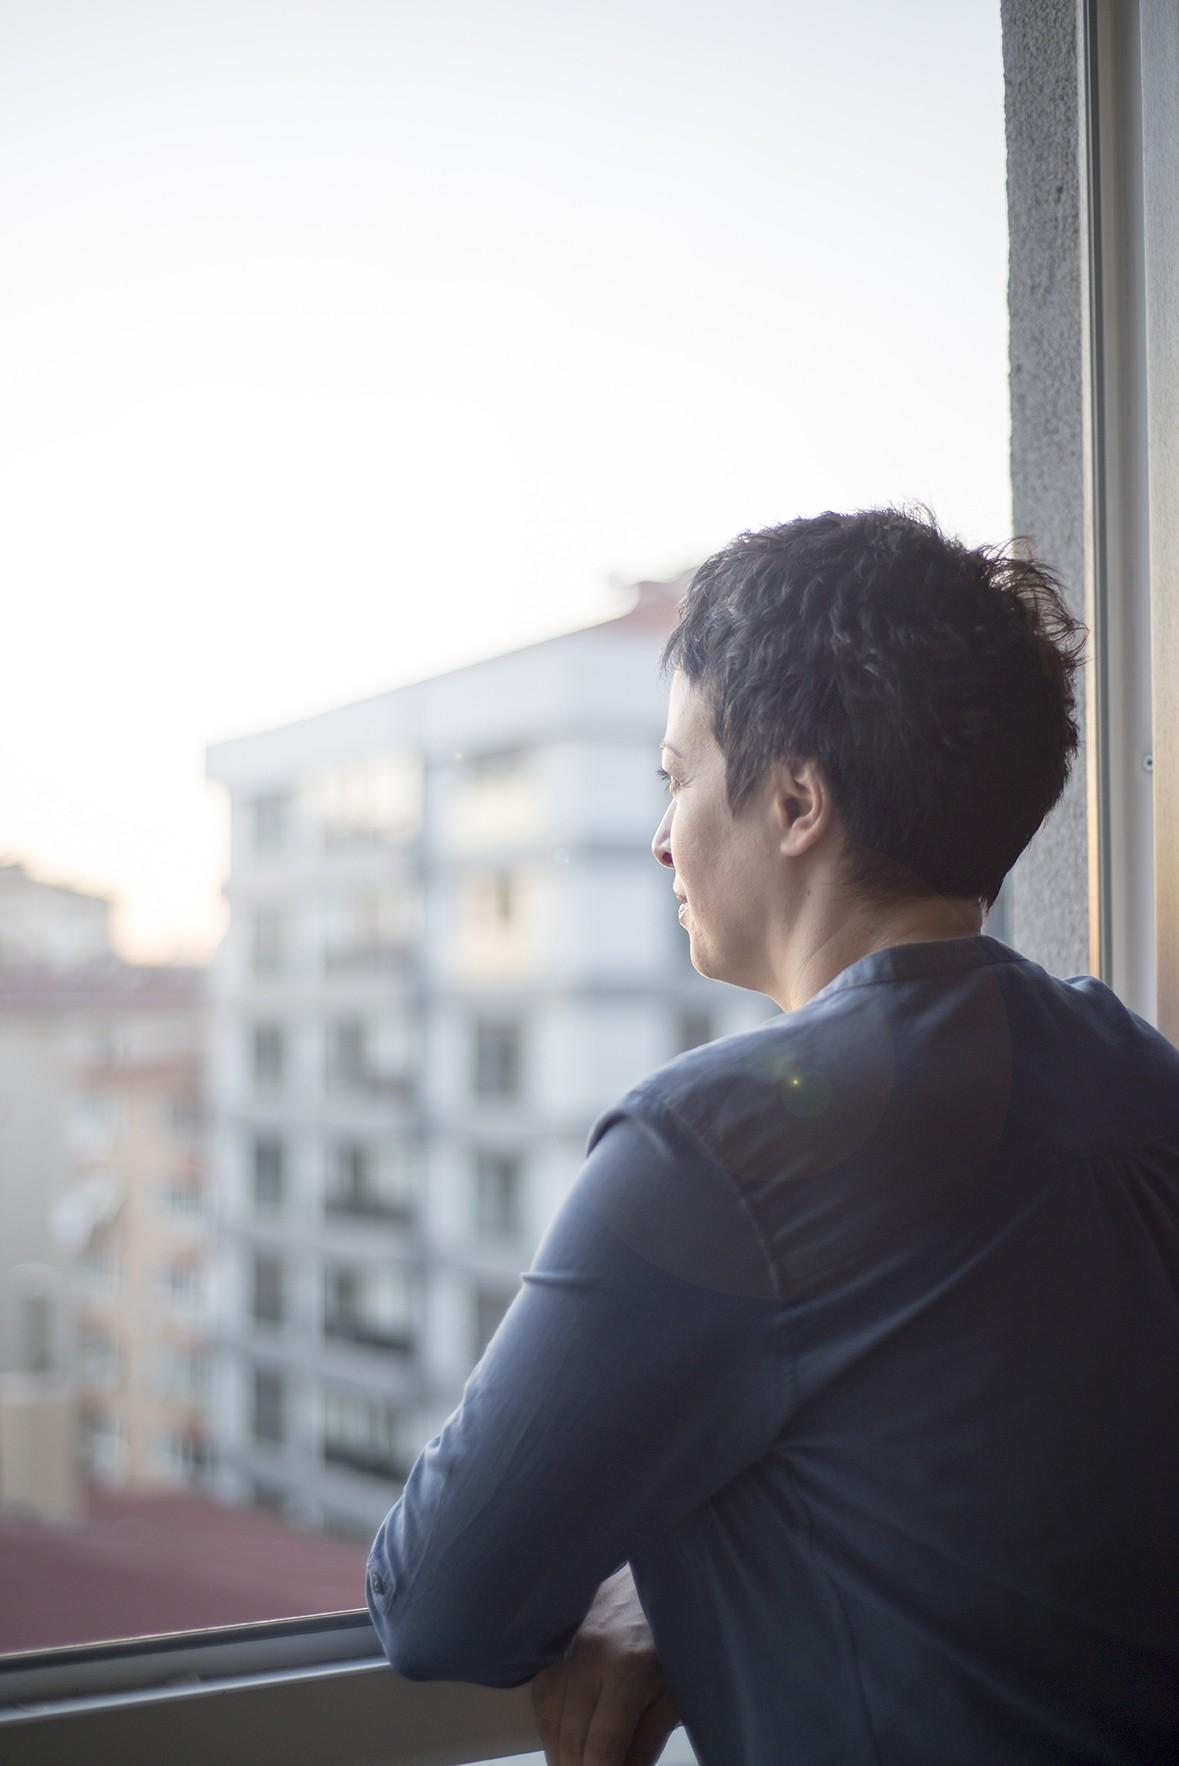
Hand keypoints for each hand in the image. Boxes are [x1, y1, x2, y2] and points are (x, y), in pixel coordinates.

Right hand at [530, 1564, 679, 1765]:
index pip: (602, 1746)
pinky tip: (561, 1743)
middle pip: (571, 1737)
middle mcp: (592, 1654)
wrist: (656, 1568)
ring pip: (551, 1719)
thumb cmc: (674, 1634)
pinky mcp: (556, 1638)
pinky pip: (542, 1694)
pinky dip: (548, 1726)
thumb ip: (646, 1741)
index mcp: (630, 1667)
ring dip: (560, 1754)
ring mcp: (568, 1643)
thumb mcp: (676, 1693)